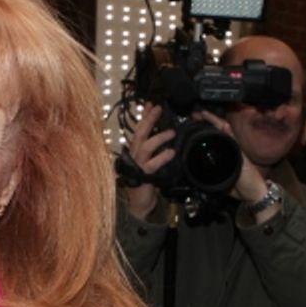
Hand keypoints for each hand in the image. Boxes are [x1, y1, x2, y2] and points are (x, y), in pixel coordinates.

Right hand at [122, 103, 176, 219]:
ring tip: (171, 132)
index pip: (139, 130)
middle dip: (148, 120)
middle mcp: (134, 155)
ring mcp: (137, 165)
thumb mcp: (150, 162)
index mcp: (135, 150)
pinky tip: (171, 152)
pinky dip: (162, 157)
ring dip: (158, 137)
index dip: (145, 116)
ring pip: (145, 146)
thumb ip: (155, 150)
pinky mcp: (143, 175)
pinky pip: (153, 163)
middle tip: (158, 108)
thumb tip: (167, 133)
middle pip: (139, 134)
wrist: (139, 202)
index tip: (152, 104)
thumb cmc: (145, 181)